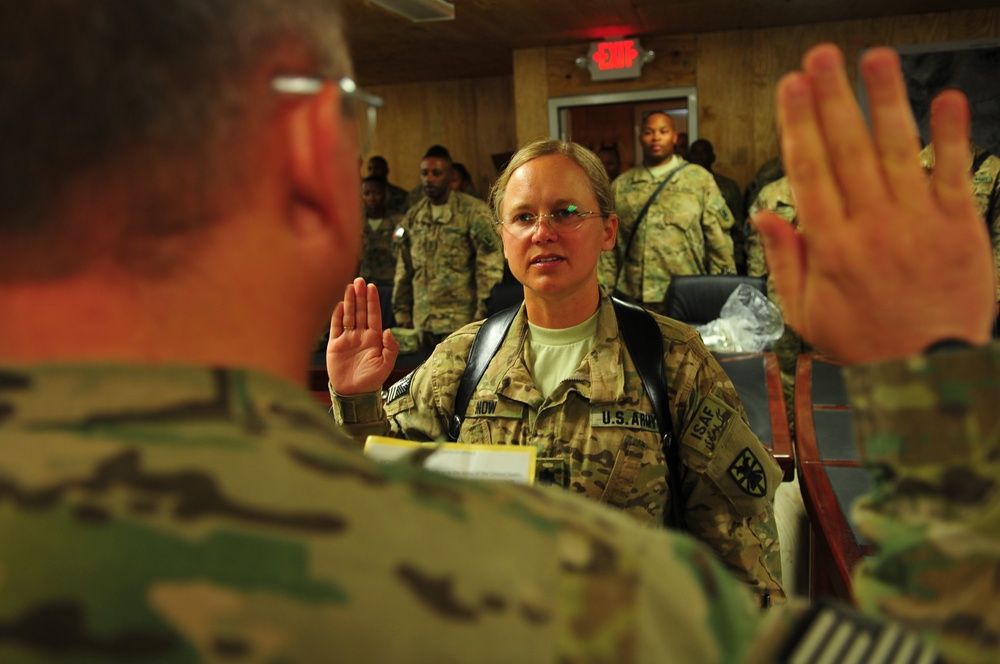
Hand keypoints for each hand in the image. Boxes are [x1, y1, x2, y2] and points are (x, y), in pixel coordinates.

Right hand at [326, 278, 399, 394]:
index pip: (373, 316)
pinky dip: (336, 315)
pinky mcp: (334, 345)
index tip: (372, 287)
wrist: (353, 393)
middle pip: (360, 312)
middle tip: (360, 280)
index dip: (372, 301)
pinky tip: (338, 304)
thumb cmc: (372, 380)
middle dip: (360, 296)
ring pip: (348, 316)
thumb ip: (390, 348)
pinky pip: (335, 327)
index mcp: (374, 339)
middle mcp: (361, 336)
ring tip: (350, 286)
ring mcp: (347, 339)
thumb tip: (389, 330)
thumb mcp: (385, 365)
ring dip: (349, 302)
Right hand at [753, 44, 993, 363]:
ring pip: (898, 150)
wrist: (929, 373)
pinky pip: (955, 172)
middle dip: (833, 98)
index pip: (809, 171)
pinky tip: (946, 99)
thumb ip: (787, 261)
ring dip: (885, 101)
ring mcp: (919, 223)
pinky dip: (952, 134)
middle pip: (847, 149)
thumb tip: (765, 218)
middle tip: (822, 58)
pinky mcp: (961, 227)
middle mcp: (872, 227)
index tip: (791, 89)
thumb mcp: (805, 314)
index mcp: (831, 247)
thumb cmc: (866, 344)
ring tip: (875, 59)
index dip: (798, 124)